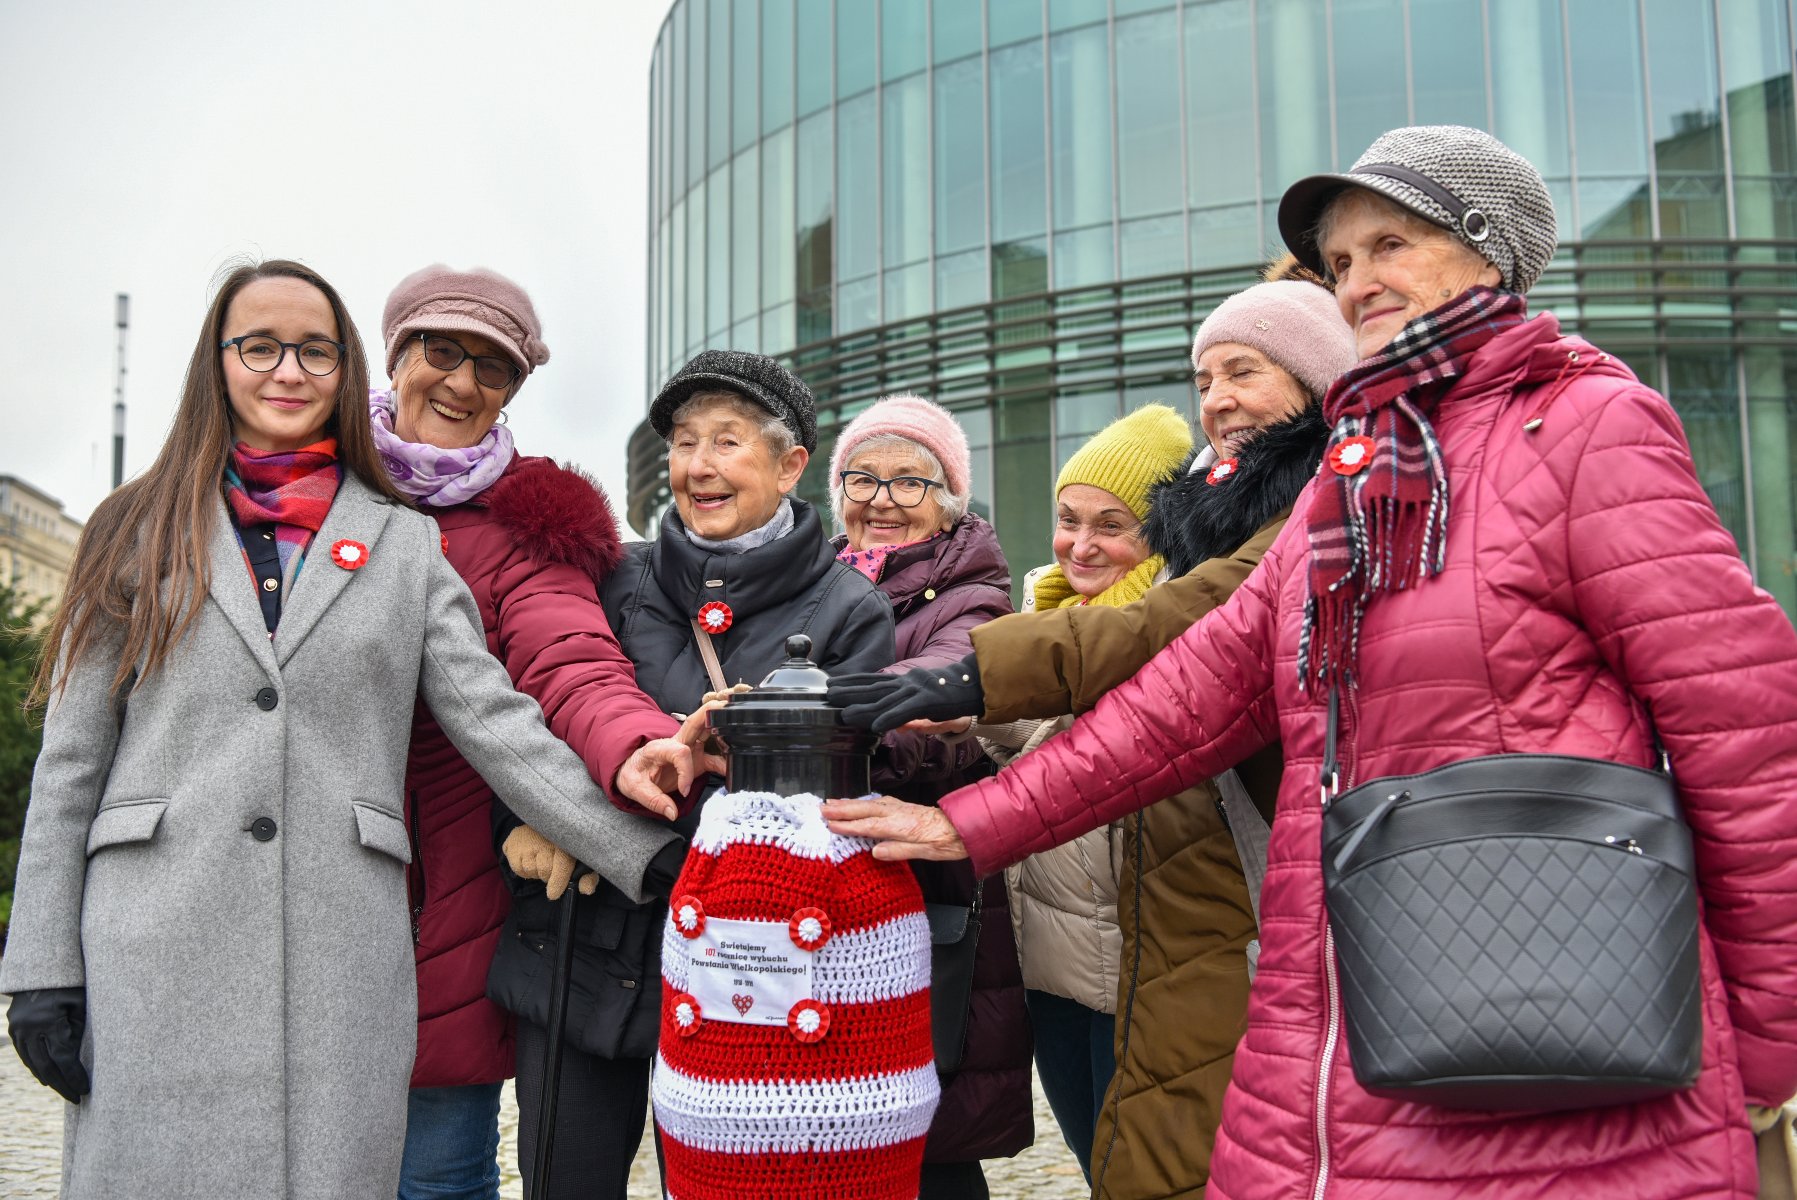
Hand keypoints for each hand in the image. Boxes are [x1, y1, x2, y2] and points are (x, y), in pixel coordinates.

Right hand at [7, 987, 90, 1102]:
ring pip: (33, 1063)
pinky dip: (37, 1068)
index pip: (63, 1058)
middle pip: (47, 1066)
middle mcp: (29, 1028)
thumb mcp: (81, 1004)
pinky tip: (48, 1078)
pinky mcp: (13, 1029)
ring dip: (50, 1080)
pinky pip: (25, 1055)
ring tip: (66, 1091)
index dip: (75, 1076)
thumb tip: (83, 1062)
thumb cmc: (71, 984)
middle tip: (77, 1099)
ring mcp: (18, 1029)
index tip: (86, 1089)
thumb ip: (80, 1030)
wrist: (41, 969)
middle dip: (63, 1085)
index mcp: (49, 1020)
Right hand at [502, 825, 595, 899]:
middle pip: (545, 870)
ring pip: (531, 870)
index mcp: (566, 841)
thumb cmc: (564, 847)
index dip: (558, 880)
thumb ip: (587, 877)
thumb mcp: (580, 861)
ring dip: (536, 872)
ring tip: (540, 859)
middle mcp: (545, 837)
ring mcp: (527, 840)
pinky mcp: (512, 843)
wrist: (541, 825)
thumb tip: (587, 890)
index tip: (553, 895)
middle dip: (549, 876)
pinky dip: (524, 870)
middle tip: (551, 866)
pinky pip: (518, 868)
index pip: (562, 862)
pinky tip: (530, 858)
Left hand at [616, 706, 730, 818]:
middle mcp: (676, 742)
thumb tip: (671, 812)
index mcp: (660, 746)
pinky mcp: (696, 759)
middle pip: (695, 723)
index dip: (686, 772)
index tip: (684, 791)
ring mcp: (689, 749)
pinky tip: (734, 768)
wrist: (631, 771)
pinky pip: (714, 757)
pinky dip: (726, 761)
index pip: (680, 752)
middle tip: (727, 708)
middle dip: (711, 713)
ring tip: (742, 734)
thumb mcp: (633, 788)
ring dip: (724, 731)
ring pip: (708, 733)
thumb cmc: (632, 774)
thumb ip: (653, 799)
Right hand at [821, 796, 969, 861]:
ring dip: (851, 803)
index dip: (849, 825)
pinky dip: (866, 801)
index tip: (830, 825)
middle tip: (822, 808)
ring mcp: (903, 808)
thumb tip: (875, 852)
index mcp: (903, 826)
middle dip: (843, 809)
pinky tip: (861, 802)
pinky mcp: (907, 807)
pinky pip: (881, 802)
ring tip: (833, 802)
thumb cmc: (949, 842)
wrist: (967, 826)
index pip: (869, 825)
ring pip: (871, 803)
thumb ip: (900, 851)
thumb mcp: (926, 853)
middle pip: (866, 809)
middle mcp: (900, 813)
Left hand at [828, 654, 983, 732]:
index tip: (831, 683)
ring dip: (863, 706)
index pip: (873, 680)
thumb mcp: (921, 697)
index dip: (851, 682)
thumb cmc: (948, 693)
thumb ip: (903, 707)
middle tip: (826, 694)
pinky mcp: (929, 700)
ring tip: (844, 713)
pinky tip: (876, 727)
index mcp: (904, 681)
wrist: (975, 683)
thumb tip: (885, 719)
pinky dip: (890, 718)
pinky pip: (907, 711)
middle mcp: (906, 683)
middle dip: (849, 691)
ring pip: (886, 700)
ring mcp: (917, 690)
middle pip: (873, 688)